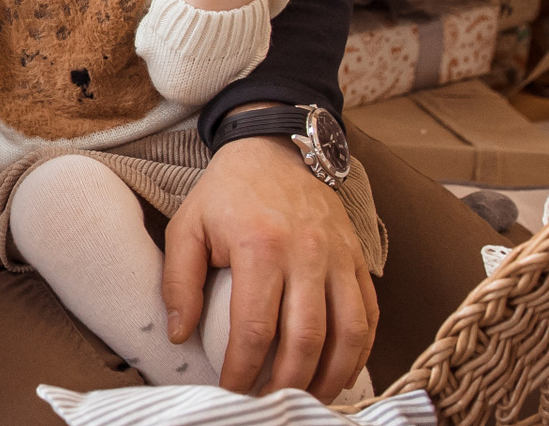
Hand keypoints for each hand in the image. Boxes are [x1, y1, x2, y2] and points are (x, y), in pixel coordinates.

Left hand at [162, 135, 377, 400]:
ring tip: (307, 399)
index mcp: (260, 246)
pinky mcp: (358, 259)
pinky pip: (369, 316)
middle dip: (287, 384)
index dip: (243, 370)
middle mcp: (306, 254)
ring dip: (330, 377)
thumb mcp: (187, 225)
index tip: (231, 391)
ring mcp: (338, 257)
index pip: (255, 328)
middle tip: (269, 403)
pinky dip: (359, 352)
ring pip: (347, 334)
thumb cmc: (227, 192)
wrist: (274, 149)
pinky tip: (340, 371)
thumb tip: (180, 333)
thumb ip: (179, 281)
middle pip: (306, 340)